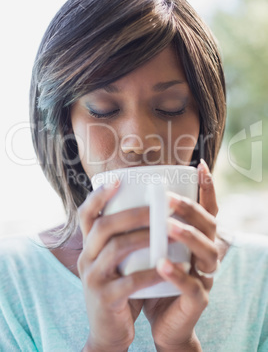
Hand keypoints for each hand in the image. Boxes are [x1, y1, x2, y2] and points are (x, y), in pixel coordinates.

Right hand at [77, 182, 161, 351]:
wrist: (108, 331)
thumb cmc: (119, 286)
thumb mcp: (114, 260)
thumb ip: (123, 238)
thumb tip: (148, 206)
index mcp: (88, 245)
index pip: (85, 214)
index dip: (98, 195)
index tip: (117, 179)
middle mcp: (86, 258)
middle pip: (103, 226)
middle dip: (133, 213)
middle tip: (158, 207)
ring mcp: (93, 279)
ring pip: (116, 249)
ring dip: (145, 237)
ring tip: (169, 231)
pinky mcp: (105, 299)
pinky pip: (129, 282)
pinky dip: (151, 272)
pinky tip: (170, 266)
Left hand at [143, 160, 217, 350]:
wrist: (158, 318)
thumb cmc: (152, 276)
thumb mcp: (149, 247)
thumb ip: (143, 225)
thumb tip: (121, 192)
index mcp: (196, 238)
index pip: (208, 210)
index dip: (207, 188)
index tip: (199, 165)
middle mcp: (206, 253)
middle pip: (210, 226)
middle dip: (191, 210)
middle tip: (168, 198)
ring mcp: (205, 277)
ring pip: (208, 253)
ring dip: (188, 237)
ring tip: (168, 226)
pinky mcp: (197, 300)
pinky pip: (192, 287)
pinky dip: (177, 274)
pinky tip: (161, 264)